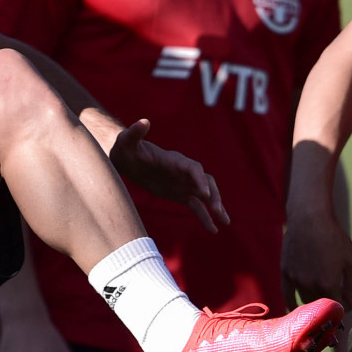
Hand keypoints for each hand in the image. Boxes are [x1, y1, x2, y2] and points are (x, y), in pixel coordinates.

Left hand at [108, 120, 228, 233]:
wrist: (126, 157)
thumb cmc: (126, 146)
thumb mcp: (128, 140)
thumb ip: (136, 133)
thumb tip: (143, 122)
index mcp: (174, 160)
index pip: (193, 169)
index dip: (200, 180)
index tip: (205, 194)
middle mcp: (183, 171)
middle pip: (206, 182)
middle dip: (213, 195)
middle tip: (218, 210)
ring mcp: (184, 183)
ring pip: (206, 196)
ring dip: (216, 207)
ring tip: (225, 222)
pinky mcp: (180, 194)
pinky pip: (197, 206)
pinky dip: (206, 217)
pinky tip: (213, 230)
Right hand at [282, 209, 351, 310]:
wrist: (309, 219)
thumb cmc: (333, 237)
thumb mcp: (351, 260)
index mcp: (329, 284)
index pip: (338, 308)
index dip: (344, 308)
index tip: (346, 305)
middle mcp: (311, 286)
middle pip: (321, 306)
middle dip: (329, 306)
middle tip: (334, 300)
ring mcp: (296, 281)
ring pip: (306, 302)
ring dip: (314, 303)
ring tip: (320, 298)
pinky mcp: (285, 274)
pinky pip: (287, 296)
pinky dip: (292, 304)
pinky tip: (296, 308)